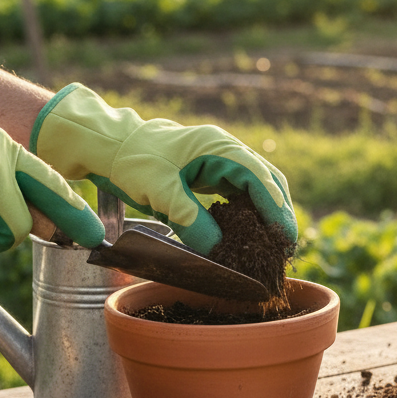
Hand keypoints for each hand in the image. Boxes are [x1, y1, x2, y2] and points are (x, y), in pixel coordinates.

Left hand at [31, 84, 296, 254]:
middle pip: (267, 181)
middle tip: (285, 249)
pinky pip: (239, 192)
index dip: (276, 209)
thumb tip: (220, 251)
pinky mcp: (210, 172)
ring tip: (273, 247)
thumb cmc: (134, 162)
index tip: (284, 238)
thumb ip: (191, 221)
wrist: (111, 146)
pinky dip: (249, 213)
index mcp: (218, 146)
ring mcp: (219, 159)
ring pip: (256, 187)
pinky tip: (249, 234)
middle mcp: (225, 150)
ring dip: (266, 215)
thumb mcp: (161, 193)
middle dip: (278, 214)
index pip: (260, 178)